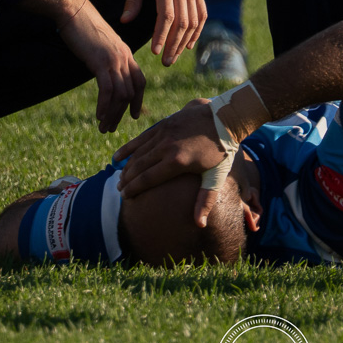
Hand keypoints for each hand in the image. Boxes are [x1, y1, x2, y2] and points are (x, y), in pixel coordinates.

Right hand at [55, 0, 145, 131]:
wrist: (74, 10)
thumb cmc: (83, 26)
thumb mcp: (100, 44)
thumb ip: (106, 58)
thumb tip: (103, 72)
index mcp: (126, 53)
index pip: (139, 81)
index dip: (139, 100)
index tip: (134, 115)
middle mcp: (124, 57)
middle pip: (132, 92)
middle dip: (122, 113)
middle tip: (112, 128)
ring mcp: (114, 59)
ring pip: (121, 94)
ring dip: (112, 114)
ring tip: (103, 128)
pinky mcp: (100, 61)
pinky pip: (107, 89)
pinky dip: (104, 106)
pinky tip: (98, 116)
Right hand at [114, 99, 229, 222]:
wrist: (224, 118)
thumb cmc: (222, 150)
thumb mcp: (215, 176)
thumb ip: (205, 200)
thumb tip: (200, 224)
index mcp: (177, 162)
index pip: (148, 179)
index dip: (134, 189)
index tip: (125, 197)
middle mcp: (166, 147)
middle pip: (139, 167)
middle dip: (127, 180)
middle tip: (120, 190)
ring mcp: (164, 133)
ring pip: (138, 153)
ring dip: (127, 166)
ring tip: (120, 178)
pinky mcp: (164, 124)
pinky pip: (142, 138)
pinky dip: (129, 147)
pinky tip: (118, 156)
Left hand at [122, 0, 205, 65]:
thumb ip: (132, 0)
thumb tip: (125, 21)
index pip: (167, 16)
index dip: (162, 36)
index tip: (156, 52)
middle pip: (182, 22)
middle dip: (174, 45)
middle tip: (165, 62)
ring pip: (194, 21)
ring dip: (185, 41)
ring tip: (174, 56)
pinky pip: (202, 13)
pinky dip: (197, 30)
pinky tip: (189, 44)